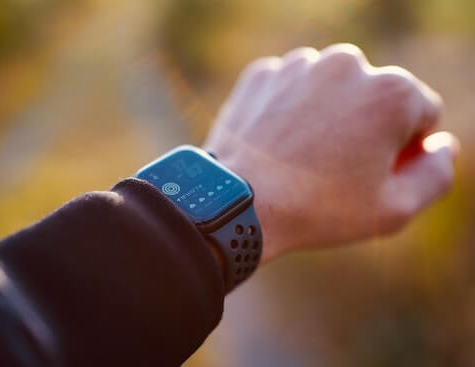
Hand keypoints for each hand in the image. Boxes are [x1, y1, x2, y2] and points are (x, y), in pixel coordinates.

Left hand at [203, 44, 458, 263]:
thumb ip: (436, 174)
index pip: (421, 114)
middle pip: (375, 96)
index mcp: (392, 91)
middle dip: (367, 127)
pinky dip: (289, 111)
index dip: (404, 148)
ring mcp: (299, 66)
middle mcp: (347, 64)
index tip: (374, 172)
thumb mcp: (395, 208)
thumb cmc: (319, 209)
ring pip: (330, 90)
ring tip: (305, 158)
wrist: (238, 204)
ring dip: (327, 116)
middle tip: (337, 169)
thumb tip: (442, 146)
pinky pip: (290, 91)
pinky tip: (278, 144)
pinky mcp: (262, 75)